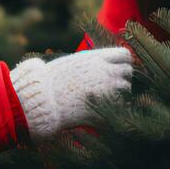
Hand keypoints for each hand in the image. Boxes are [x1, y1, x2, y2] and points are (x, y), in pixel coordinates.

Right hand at [9, 47, 133, 139]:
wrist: (41, 99)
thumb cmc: (49, 80)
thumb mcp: (68, 64)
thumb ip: (86, 62)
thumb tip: (94, 63)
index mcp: (96, 58)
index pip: (124, 55)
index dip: (123, 63)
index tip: (117, 69)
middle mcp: (106, 71)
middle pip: (128, 72)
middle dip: (122, 78)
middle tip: (113, 86)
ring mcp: (107, 90)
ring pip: (126, 89)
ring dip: (120, 94)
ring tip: (109, 99)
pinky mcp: (104, 107)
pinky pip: (118, 109)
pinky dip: (113, 111)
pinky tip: (103, 113)